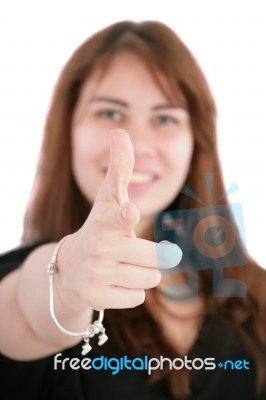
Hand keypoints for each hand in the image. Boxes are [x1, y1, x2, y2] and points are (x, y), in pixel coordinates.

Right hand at [59, 129, 181, 310]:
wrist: (70, 267)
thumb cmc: (99, 228)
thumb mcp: (108, 199)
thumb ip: (120, 168)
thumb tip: (120, 130)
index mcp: (106, 221)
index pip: (118, 217)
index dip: (125, 217)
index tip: (129, 214)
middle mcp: (99, 248)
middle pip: (155, 259)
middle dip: (150, 257)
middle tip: (130, 252)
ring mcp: (96, 274)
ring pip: (150, 279)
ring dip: (142, 273)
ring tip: (122, 266)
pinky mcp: (96, 298)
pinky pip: (137, 298)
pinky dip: (131, 291)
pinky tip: (114, 282)